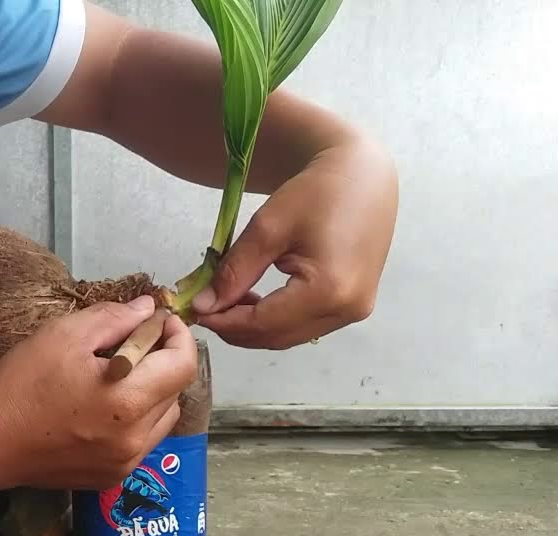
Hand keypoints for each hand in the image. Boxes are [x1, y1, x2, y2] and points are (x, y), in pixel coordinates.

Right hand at [0, 296, 197, 490]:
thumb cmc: (22, 383)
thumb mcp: (65, 335)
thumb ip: (115, 318)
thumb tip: (150, 309)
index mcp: (128, 400)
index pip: (183, 365)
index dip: (178, 336)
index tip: (159, 321)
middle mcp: (136, 438)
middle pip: (176, 390)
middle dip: (163, 360)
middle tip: (132, 341)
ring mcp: (125, 462)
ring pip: (163, 418)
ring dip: (154, 391)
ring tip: (120, 376)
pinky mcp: (112, 477)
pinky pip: (143, 441)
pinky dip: (138, 418)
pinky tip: (106, 406)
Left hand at [191, 139, 397, 349]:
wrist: (363, 177)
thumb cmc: (317, 193)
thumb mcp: (268, 228)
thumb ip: (235, 271)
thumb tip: (204, 305)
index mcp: (328, 291)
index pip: (263, 323)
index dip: (224, 322)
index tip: (194, 310)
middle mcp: (347, 310)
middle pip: (276, 337)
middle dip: (236, 328)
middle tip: (205, 307)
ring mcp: (354, 312)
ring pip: (290, 336)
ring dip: (254, 326)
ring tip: (226, 300)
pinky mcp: (354, 307)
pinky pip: (305, 325)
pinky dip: (275, 319)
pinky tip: (255, 300)